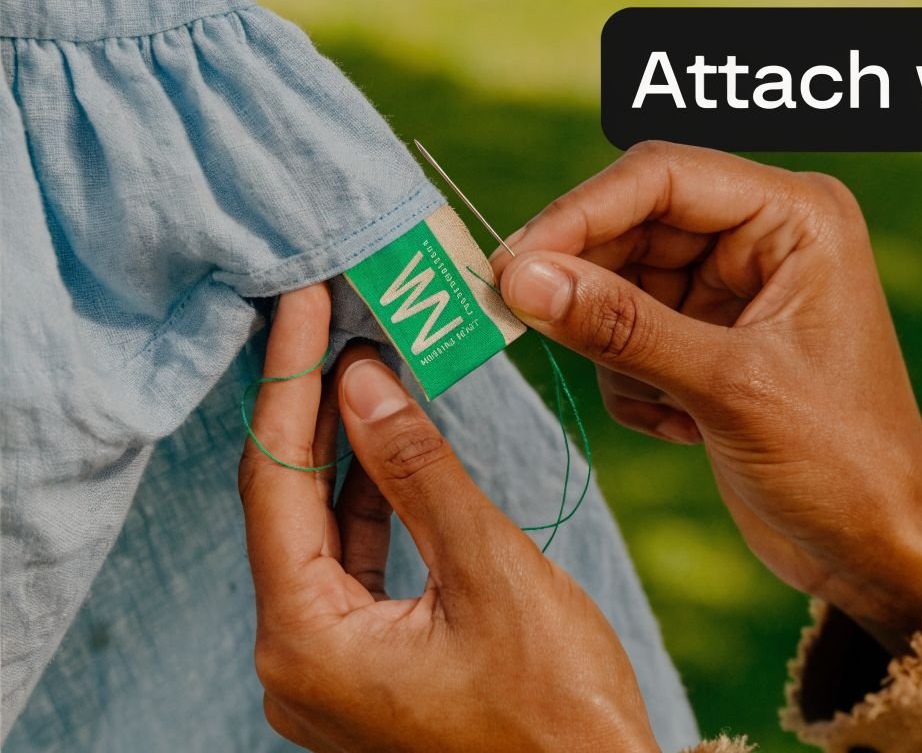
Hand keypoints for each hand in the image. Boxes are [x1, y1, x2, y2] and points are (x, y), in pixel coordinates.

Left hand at [237, 284, 656, 752]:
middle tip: (335, 317)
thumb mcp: (491, 571)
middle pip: (286, 506)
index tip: (300, 300)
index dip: (286, 380)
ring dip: (346, 453)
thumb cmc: (558, 712)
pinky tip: (391, 448)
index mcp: (307, 643)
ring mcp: (329, 674)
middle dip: (314, 409)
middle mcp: (296, 663)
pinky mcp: (367, 673)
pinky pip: (351, 571)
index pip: (273, 481)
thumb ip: (418, 471)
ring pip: (319, 536)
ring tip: (368, 363)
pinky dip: (371, 506)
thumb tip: (359, 380)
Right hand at [492, 142, 921, 652]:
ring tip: (666, 406)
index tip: (511, 266)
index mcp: (796, 217)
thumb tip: (520, 276)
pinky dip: (634, 382)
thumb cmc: (840, 461)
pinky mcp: (712, 340)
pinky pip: (631, 335)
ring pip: (622, 284)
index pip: (661, 177)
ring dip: (617, 350)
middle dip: (589, 285)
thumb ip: (622, 326)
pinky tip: (682, 427)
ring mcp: (736, 290)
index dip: (579, 214)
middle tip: (524, 325)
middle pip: (633, 225)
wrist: (877, 547)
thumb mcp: (729, 388)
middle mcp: (765, 238)